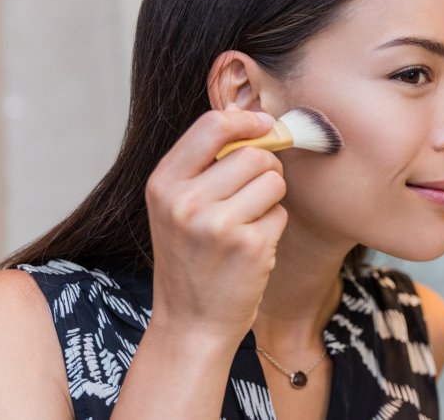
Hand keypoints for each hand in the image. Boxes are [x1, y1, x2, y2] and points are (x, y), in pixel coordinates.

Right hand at [145, 104, 286, 346]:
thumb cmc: (192, 258)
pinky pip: (280, 213)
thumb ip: (205, 165)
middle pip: (254, 153)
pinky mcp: (248, 245)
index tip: (265, 125)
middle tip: (254, 193)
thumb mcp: (176, 207)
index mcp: (163, 183)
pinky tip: (251, 248)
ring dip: (271, 198)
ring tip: (248, 222)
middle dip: (266, 168)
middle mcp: (184, 201)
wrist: (192, 322)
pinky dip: (273, 227)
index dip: (248, 120)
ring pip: (273, 180)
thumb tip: (256, 120)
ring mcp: (216, 224)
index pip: (213, 125)